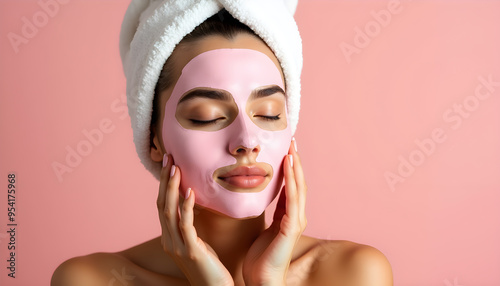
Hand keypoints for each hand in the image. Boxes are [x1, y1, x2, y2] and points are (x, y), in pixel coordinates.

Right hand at [157, 154, 233, 285]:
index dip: (164, 184)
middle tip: (169, 158)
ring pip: (169, 212)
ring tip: (176, 169)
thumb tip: (191, 203)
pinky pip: (186, 225)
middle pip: (162, 205)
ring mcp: (178, 246)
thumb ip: (190, 225)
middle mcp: (169, 241)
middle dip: (165, 180)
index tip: (169, 164)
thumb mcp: (197, 242)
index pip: (162, 205)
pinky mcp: (191, 251)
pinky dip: (186, 207)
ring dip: (172, 188)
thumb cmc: (210, 267)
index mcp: (169, 237)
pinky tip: (190, 192)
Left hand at [242, 138, 306, 285]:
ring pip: (298, 187)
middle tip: (292, 141)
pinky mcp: (291, 226)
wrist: (262, 279)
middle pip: (298, 182)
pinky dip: (291, 179)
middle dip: (295, 161)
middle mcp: (296, 216)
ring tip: (292, 147)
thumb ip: (270, 212)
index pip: (292, 186)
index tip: (286, 149)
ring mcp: (296, 221)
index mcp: (289, 216)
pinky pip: (292, 198)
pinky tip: (288, 164)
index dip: (290, 167)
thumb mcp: (265, 227)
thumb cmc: (261, 257)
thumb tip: (264, 196)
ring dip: (295, 165)